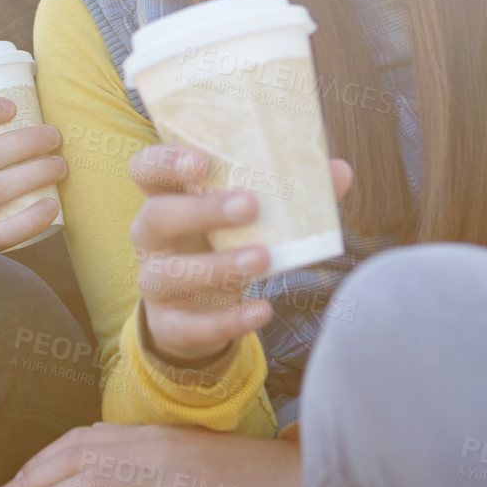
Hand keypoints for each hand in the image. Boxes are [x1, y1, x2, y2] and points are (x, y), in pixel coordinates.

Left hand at [0, 421, 302, 486]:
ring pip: (93, 483)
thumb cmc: (244, 475)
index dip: (41, 459)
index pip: (82, 438)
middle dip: (29, 480)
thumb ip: (148, 452)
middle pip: (76, 457)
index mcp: (154, 435)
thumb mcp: (189, 453)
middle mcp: (155, 449)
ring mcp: (171, 480)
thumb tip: (101, 451)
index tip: (13, 481)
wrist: (297, 484)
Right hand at [130, 144, 352, 365]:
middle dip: (201, 210)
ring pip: (168, 273)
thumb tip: (340, 171)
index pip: (147, 169)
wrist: (198, 311)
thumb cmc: (225, 244)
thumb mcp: (248, 218)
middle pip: (156, 216)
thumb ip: (290, 193)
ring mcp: (154, 281)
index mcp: (166, 198)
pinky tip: (261, 310)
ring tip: (264, 260)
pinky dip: (226, 321)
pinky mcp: (167, 323)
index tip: (203, 162)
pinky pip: (188, 326)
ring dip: (217, 266)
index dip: (167, 161)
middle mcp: (151, 237)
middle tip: (250, 206)